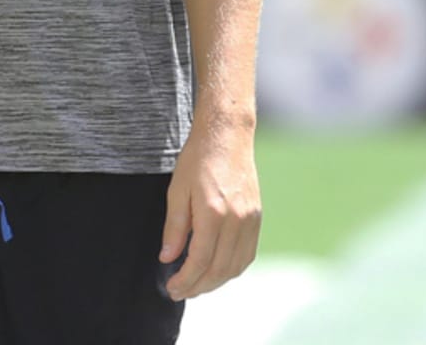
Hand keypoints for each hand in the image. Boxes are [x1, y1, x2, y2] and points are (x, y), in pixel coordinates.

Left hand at [159, 114, 260, 300]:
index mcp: (213, 212)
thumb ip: (174, 228)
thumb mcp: (177, 190)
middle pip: (219, 269)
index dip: (185, 280)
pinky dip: (233, 267)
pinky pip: (248, 252)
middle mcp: (236, 218)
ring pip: (236, 265)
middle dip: (198, 286)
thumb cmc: (199, 158)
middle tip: (181, 290)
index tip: (172, 288)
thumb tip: (168, 259)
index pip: (200, 261)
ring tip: (198, 283)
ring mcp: (251, 217)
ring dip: (216, 281)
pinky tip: (218, 268)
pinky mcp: (257, 215)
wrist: (228, 134)